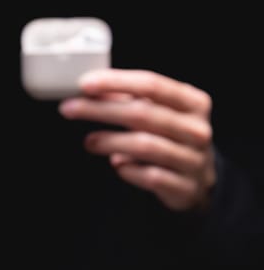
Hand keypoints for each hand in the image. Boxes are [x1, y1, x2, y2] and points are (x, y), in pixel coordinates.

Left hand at [59, 69, 214, 210]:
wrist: (199, 181)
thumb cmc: (171, 137)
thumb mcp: (158, 112)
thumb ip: (129, 99)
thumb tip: (90, 89)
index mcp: (193, 102)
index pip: (152, 84)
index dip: (115, 82)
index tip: (84, 84)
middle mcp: (197, 129)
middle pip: (143, 113)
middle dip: (100, 110)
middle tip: (69, 109)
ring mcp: (194, 160)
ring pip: (145, 146)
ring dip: (110, 141)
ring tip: (89, 141)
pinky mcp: (185, 187)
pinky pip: (150, 176)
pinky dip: (128, 169)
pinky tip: (116, 164)